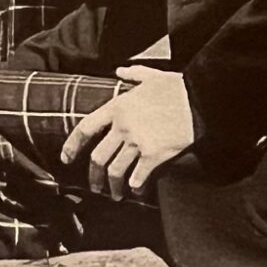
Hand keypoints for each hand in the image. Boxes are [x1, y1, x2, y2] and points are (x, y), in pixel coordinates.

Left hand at [60, 66, 194, 200]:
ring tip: (116, 195)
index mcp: (118, 107)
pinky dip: (136, 186)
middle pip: (98, 158)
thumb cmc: (177, 87)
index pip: (85, 128)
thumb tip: (120, 71)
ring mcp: (137, 142)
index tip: (66, 158)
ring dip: (113, 187)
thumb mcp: (153, 76)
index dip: (72, 145)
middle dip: (94, 176)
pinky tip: (137, 190)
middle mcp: (123, 126)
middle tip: (96, 186)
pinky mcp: (154, 155)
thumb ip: (134, 74)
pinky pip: (138, 177)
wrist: (200, 98)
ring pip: (115, 171)